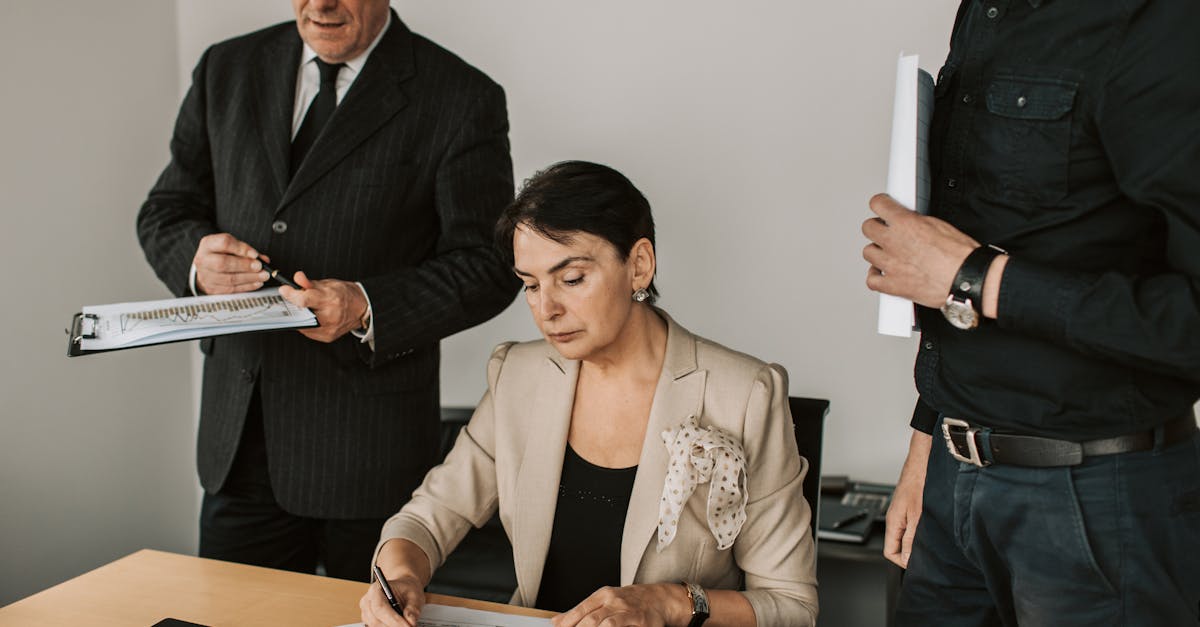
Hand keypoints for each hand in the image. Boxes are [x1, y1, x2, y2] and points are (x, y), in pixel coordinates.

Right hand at [192, 233, 268, 293]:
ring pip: (228, 279)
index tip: (255, 254)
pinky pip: (231, 290)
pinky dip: (246, 286)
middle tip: (259, 267)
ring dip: (249, 278)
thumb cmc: (222, 254)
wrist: (207, 266)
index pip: (224, 243)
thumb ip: (247, 250)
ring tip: (263, 276)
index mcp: (208, 244)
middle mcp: (203, 260)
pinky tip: (256, 283)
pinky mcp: (211, 289)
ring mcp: (205, 276)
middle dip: (245, 265)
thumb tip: (263, 259)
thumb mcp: (232, 246)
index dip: (241, 249)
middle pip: (223, 263)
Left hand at [279, 271, 367, 342]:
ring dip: (301, 315)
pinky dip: (307, 323)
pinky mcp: (327, 337)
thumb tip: (297, 278)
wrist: (361, 308)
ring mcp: (329, 329)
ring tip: (309, 307)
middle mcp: (330, 316)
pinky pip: (308, 331)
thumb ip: (309, 282)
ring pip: (302, 323)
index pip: (304, 300)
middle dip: (296, 305)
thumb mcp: (328, 284)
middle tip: (299, 299)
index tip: (284, 290)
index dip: (291, 294)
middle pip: (301, 312)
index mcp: (331, 300)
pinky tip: (313, 316)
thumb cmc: (346, 295)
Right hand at [359, 574, 423, 626]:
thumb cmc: (406, 590)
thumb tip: (410, 621)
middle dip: (393, 626)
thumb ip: (413, 608)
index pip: (380, 607)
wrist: (402, 589)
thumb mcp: (414, 595)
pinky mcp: (369, 620)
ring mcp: (366, 611)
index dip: (393, 619)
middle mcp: (368, 601)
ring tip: (404, 624)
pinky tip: (398, 625)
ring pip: (375, 626)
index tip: (407, 626)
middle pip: (376, 620)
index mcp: (376, 589)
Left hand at [553, 583, 687, 626]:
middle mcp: (614, 600)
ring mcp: (627, 610)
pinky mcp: (639, 620)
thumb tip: (556, 621)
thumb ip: (583, 611)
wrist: (660, 599)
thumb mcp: (606, 601)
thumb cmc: (630, 602)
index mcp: (603, 595)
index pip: (580, 609)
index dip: (567, 622)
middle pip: (590, 619)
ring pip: (604, 624)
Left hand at [861, 193, 978, 308]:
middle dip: (876, 228)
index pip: (878, 204)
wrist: (966, 278)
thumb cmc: (959, 255)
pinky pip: (871, 280)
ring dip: (877, 252)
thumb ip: (917, 222)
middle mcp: (893, 242)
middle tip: (886, 231)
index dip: (881, 205)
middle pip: (868, 228)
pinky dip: (876, 276)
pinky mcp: (892, 285)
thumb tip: (909, 222)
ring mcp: (890, 264)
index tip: (882, 208)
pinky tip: (883, 273)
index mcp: (905, 224)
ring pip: (868, 253)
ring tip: (889, 253)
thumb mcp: (940, 224)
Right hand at [884, 430, 931, 568]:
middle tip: (931, 551)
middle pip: (899, 545)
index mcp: (894, 522)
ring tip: (935, 537)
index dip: (904, 561)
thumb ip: (912, 539)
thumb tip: (908, 560)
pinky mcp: (913, 505)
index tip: (919, 562)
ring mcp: (904, 511)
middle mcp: (896, 517)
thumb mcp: (918, 516)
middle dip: (913, 552)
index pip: (890, 552)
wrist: (925, 458)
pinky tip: (936, 525)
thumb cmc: (920, 480)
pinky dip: (924, 529)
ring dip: (920, 540)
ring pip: (908, 534)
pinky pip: (914, 524)